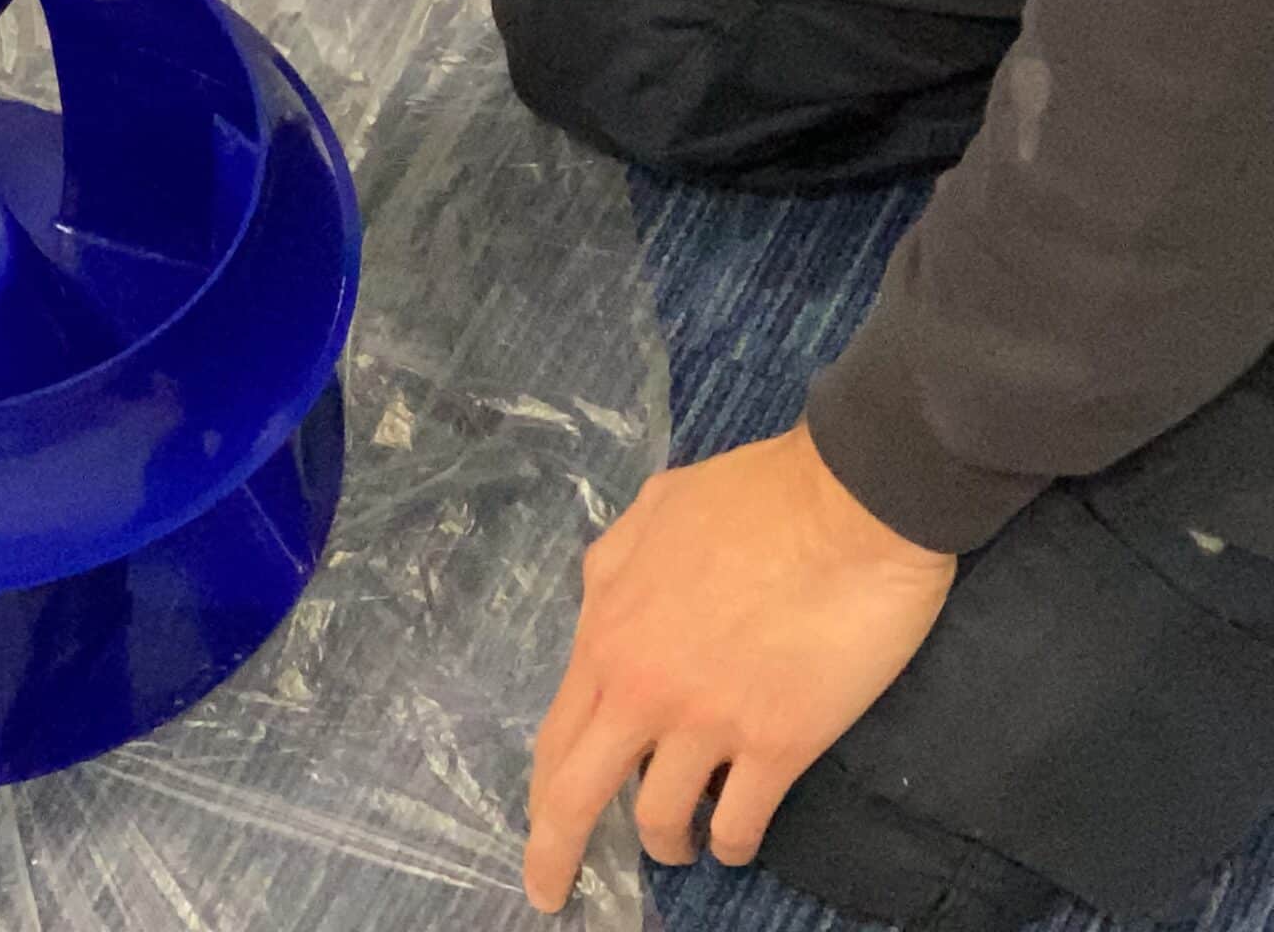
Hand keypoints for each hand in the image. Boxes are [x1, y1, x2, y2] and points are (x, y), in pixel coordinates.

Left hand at [524, 424, 956, 912]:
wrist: (851, 499)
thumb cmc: (754, 493)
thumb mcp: (651, 513)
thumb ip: (614, 571)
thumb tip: (601, 606)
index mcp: (606, 633)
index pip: (554, 736)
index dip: (538, 793)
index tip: (535, 830)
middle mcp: (643, 689)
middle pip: (579, 796)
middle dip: (556, 854)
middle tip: (552, 894)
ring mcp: (710, 721)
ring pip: (663, 819)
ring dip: (665, 842)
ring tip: (678, 847)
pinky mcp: (780, 741)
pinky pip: (742, 820)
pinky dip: (733, 842)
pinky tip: (736, 841)